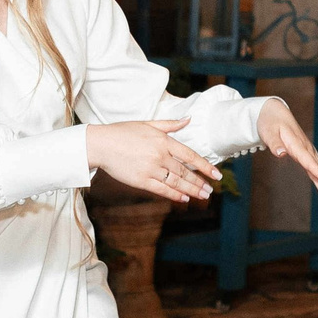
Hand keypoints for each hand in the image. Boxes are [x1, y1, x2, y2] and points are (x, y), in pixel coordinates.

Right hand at [86, 119, 218, 204]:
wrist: (101, 144)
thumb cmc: (123, 132)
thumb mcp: (148, 124)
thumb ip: (170, 124)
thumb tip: (189, 119)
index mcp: (163, 141)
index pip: (190, 156)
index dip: (205, 166)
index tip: (217, 174)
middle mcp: (160, 156)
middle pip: (185, 172)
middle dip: (200, 182)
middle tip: (210, 190)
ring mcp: (151, 169)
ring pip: (176, 182)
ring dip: (192, 190)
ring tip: (203, 196)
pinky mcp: (141, 180)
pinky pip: (162, 190)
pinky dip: (175, 195)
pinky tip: (184, 198)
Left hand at [256, 98, 317, 208]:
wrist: (275, 112)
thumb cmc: (270, 122)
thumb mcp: (268, 131)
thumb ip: (274, 143)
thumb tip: (281, 153)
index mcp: (297, 144)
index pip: (309, 161)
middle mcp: (305, 149)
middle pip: (317, 170)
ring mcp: (307, 152)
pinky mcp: (306, 155)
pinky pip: (316, 170)